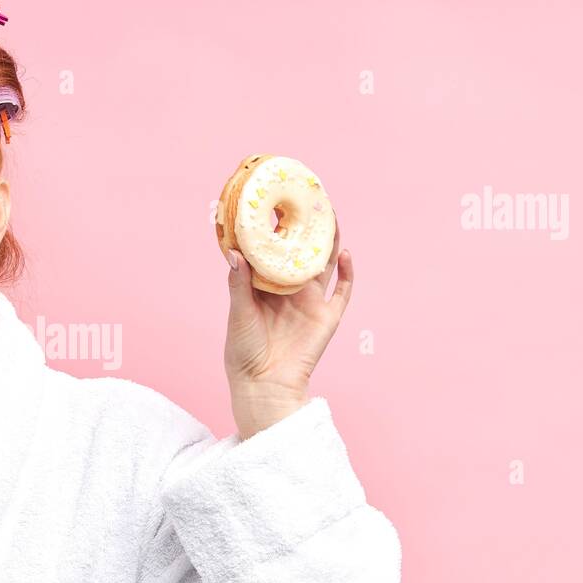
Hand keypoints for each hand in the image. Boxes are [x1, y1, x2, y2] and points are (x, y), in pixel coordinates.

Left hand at [223, 218, 352, 438]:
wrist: (263, 384)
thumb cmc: (244, 350)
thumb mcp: (238, 312)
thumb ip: (239, 282)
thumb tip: (234, 252)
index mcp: (266, 286)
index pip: (272, 251)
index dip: (274, 229)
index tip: (272, 203)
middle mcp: (290, 289)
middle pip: (302, 252)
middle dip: (306, 228)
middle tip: (307, 199)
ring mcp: (311, 301)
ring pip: (325, 264)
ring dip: (330, 241)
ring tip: (331, 216)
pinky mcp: (327, 316)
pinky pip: (343, 290)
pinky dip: (348, 272)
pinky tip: (347, 253)